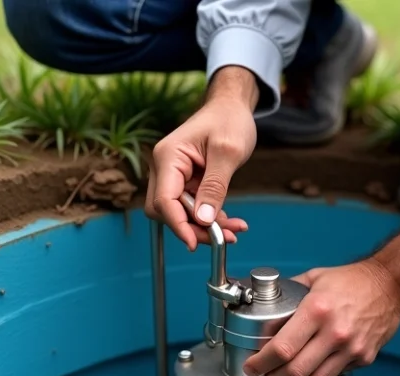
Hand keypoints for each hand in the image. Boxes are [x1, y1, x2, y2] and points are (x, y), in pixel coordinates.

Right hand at [145, 66, 258, 250]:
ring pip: (180, 214)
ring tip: (234, 231)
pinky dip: (209, 218)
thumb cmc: (229, 120)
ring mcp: (174, 176)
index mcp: (168, 157)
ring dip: (204, 226)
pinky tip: (229, 223)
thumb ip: (215, 186)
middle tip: (222, 238)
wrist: (232, 107)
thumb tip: (203, 218)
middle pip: (167, 212)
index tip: (195, 243)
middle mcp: (165, 168)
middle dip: (192, 228)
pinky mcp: (186, 183)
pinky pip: (192, 208)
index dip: (178, 225)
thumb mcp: (228, 152)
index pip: (164, 200)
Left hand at [242, 259, 399, 375]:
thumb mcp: (315, 278)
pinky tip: (317, 364)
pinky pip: (336, 375)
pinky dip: (322, 374)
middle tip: (267, 374)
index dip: (261, 363)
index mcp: (317, 310)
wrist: (391, 285)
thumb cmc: (353, 280)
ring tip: (291, 372)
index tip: (252, 366)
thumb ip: (289, 293)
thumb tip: (265, 304)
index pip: (282, 347)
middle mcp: (334, 332)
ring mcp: (351, 348)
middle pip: (295, 371)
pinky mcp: (364, 357)